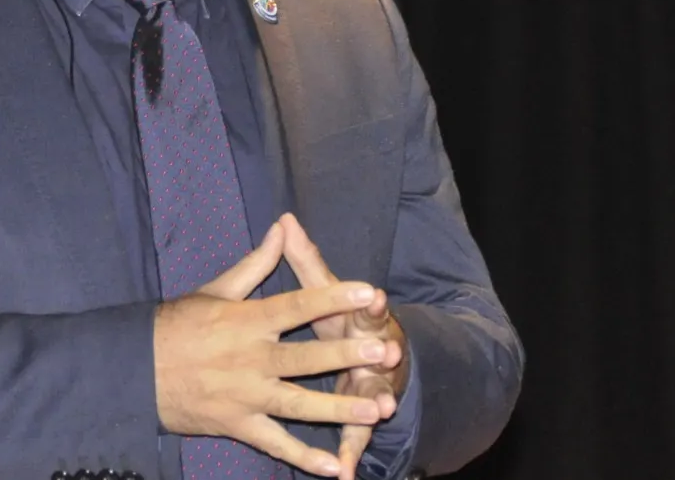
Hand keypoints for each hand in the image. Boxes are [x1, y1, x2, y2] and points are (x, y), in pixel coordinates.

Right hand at [153, 221, 393, 476]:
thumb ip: (256, 263)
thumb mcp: (216, 289)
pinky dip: (304, 457)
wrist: (137, 369)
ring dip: (337, 409)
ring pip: (297, 404)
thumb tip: (282, 229)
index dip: (334, 297)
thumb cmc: (178, 324)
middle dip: (347, 355)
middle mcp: (249, 358)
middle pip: (305, 358)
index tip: (368, 290)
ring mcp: (244, 396)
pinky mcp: (237, 425)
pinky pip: (275, 444)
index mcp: (246, 320)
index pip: (297, 305)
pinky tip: (335, 468)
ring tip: (375, 407)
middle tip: (384, 352)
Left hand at [280, 212, 408, 479]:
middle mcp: (369, 352)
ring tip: (383, 408)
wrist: (381, 359)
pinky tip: (342, 472)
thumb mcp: (326, 291)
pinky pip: (354, 437)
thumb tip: (284, 219)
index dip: (366, 300)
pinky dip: (349, 453)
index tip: (373, 293)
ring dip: (376, 400)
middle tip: (389, 350)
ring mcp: (369, 386)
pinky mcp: (360, 418)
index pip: (361, 306)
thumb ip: (305, 260)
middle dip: (380, 350)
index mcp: (358, 319)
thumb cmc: (346, 320)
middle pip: (374, 350)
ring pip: (372, 393)